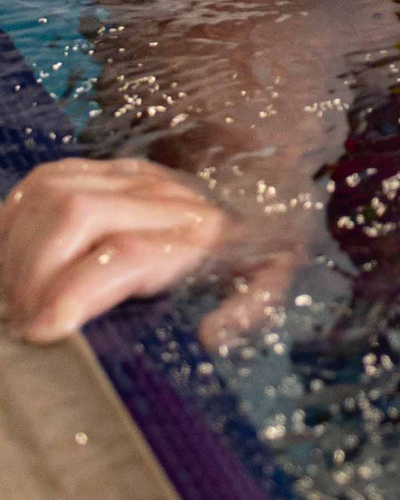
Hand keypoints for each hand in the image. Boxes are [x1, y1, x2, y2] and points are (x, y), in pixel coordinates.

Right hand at [0, 154, 252, 341]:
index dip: (78, 291)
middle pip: (76, 215)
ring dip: (20, 250)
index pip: (128, 252)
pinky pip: (37, 185)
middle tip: (22, 324)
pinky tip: (12, 263)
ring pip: (51, 194)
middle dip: (36, 274)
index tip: (47, 330)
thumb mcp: (274, 272)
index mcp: (202, 226)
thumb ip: (253, 303)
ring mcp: (121, 173)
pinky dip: (13, 225)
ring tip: (14, 299)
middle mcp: (157, 192)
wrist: (259, 172)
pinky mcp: (92, 166)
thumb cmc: (254, 239)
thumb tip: (211, 334)